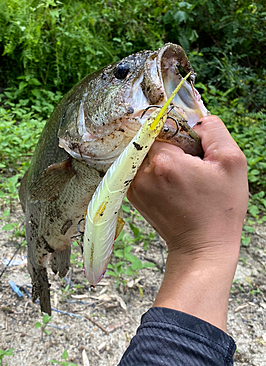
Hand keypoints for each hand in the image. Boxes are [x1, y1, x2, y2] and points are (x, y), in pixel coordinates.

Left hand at [127, 115, 248, 330]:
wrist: (201, 247)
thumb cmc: (220, 209)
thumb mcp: (231, 162)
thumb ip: (213, 130)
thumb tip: (195, 118)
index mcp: (164, 161)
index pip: (163, 126)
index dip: (179, 132)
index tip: (192, 146)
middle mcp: (142, 172)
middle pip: (151, 139)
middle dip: (170, 144)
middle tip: (191, 163)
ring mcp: (134, 186)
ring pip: (145, 154)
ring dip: (161, 158)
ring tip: (183, 177)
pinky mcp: (132, 196)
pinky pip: (140, 169)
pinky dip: (154, 171)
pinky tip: (174, 185)